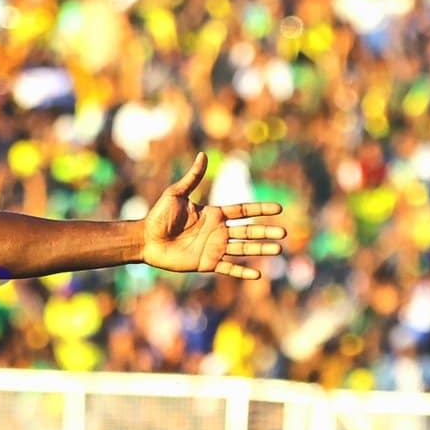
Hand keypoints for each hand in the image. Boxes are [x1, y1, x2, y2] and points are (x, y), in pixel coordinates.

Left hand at [141, 155, 286, 280]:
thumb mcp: (176, 194)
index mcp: (213, 214)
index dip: (260, 209)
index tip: (278, 209)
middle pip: (248, 231)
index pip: (242, 210)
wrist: (145, 239)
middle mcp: (218, 231)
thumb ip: (193, 178)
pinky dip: (242, 271)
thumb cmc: (158, 216)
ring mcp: (214, 248)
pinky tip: (257, 275)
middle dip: (266, 231)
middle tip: (284, 233)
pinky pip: (228, 268)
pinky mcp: (207, 263)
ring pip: (243, 249)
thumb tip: (202, 155)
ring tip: (278, 250)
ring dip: (260, 249)